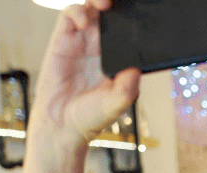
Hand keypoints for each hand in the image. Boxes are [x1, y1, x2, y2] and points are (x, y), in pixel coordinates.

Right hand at [33, 0, 140, 147]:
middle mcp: (101, 47)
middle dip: (119, 5)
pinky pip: (70, 16)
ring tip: (105, 5)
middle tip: (125, 3)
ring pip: (92, 10)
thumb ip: (127, 90)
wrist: (61, 126)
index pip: (129, 33)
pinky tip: (84, 21)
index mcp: (118, 59)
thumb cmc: (90, 116)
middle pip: (112, 16)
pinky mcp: (62, 40)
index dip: (135, 22)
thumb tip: (135, 71)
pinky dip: (78, 12)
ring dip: (98, 2)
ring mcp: (82, 42)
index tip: (145, 15)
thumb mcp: (116, 105)